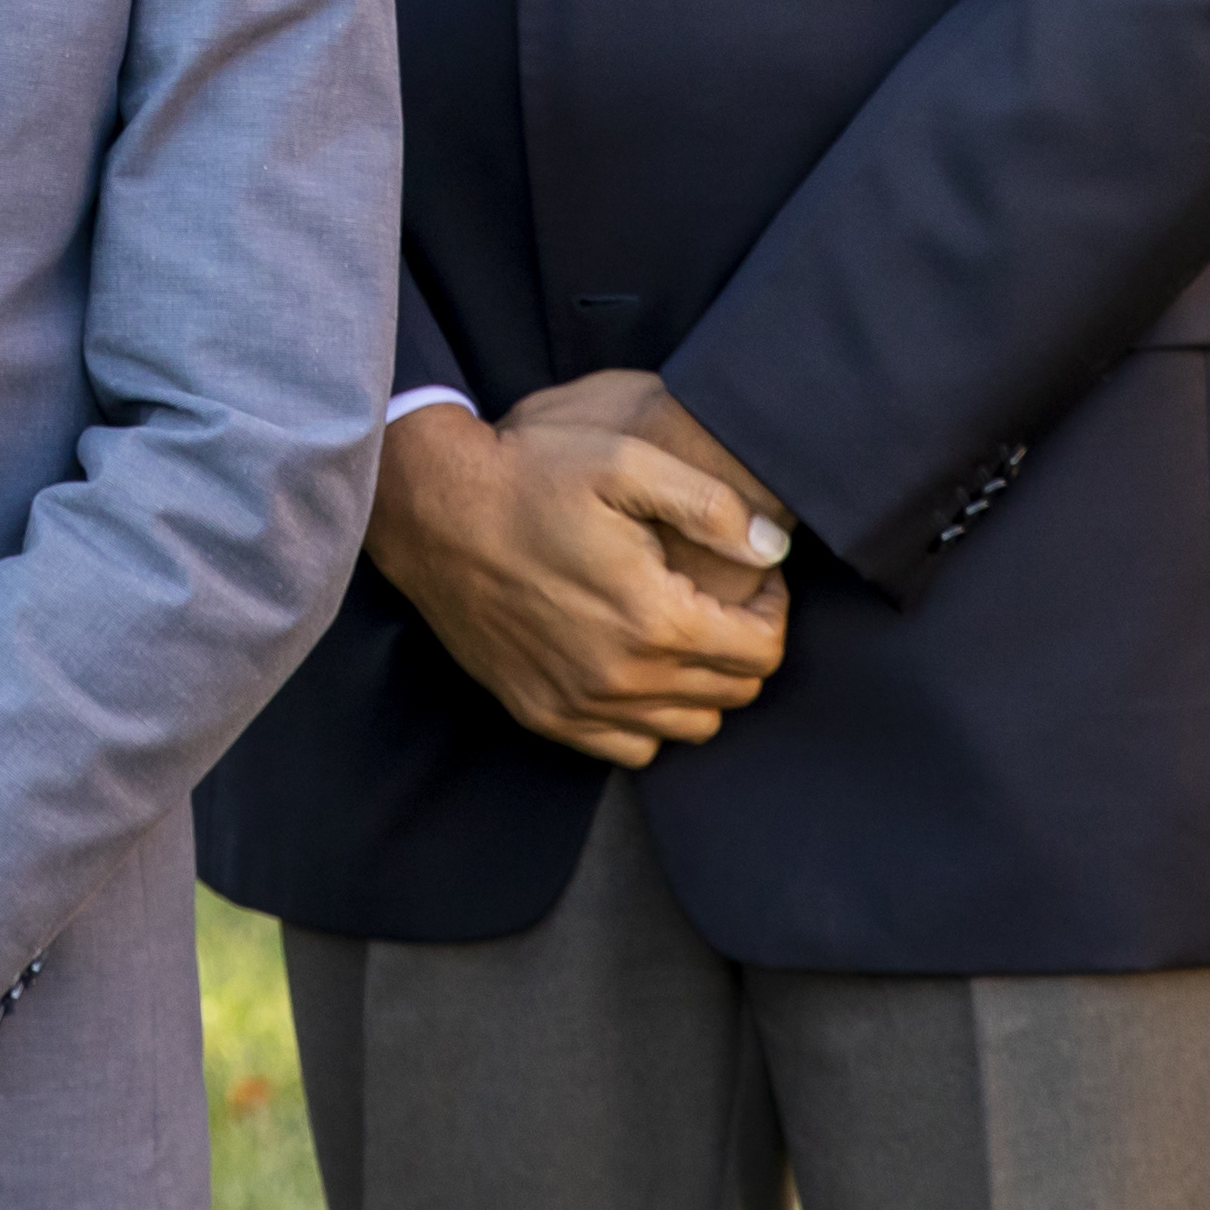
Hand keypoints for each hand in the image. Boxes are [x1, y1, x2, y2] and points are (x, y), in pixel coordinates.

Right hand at [370, 383, 789, 766]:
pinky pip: (631, 748)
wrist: (435, 511)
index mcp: (653, 618)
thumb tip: (774, 548)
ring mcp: (579, 704)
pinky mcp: (544, 714)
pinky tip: (637, 666)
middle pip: (733, 693)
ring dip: (704, 685)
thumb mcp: (625, 461)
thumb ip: (711, 505)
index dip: (774, 610)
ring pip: (689, 728)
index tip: (756, 578)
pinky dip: (650, 718)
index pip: (762, 651)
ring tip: (683, 631)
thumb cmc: (531, 477)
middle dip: (745, 645)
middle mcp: (622, 678)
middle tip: (723, 599)